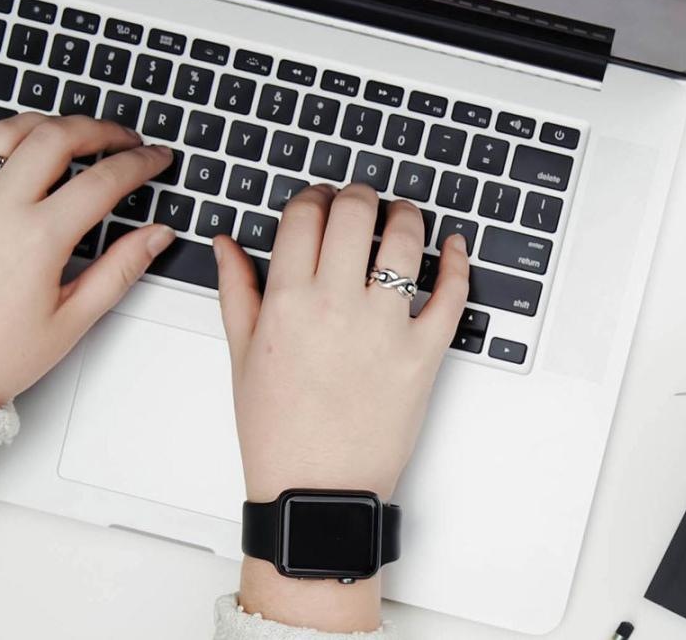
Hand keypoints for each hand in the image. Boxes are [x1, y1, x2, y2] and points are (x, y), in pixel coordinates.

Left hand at [0, 114, 175, 404]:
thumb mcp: (71, 320)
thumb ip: (120, 269)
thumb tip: (155, 236)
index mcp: (36, 239)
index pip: (103, 180)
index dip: (139, 163)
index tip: (154, 159)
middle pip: (57, 136)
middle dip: (100, 129)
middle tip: (123, 138)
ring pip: (10, 131)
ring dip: (49, 125)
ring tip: (73, 135)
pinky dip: (7, 147)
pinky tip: (24, 162)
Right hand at [214, 183, 469, 631]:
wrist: (317, 490)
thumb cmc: (278, 432)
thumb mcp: (242, 357)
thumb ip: (237, 291)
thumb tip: (227, 243)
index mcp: (287, 302)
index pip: (304, 216)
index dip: (314, 197)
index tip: (320, 201)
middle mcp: (337, 306)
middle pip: (355, 213)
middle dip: (359, 195)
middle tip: (361, 201)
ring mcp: (385, 328)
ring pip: (405, 240)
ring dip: (406, 216)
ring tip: (402, 217)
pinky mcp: (424, 353)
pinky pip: (451, 294)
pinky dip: (458, 262)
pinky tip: (453, 247)